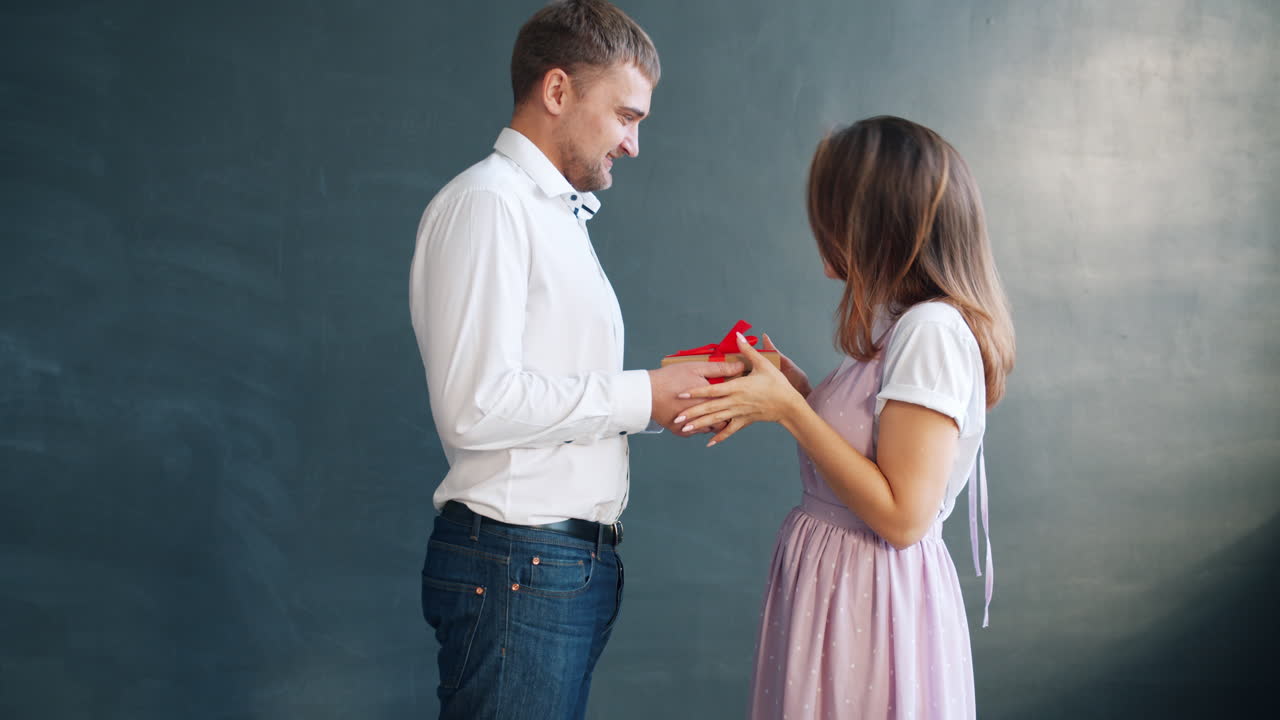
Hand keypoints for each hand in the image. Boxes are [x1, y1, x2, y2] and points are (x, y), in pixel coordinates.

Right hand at [648, 360, 744, 436]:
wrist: (646, 393)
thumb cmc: (670, 378)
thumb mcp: (696, 368)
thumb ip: (720, 368)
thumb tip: (740, 367)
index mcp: (709, 401)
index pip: (732, 408)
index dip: (736, 404)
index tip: (739, 398)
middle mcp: (701, 417)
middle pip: (723, 422)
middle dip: (726, 415)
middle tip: (728, 408)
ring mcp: (690, 426)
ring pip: (709, 429)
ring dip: (711, 422)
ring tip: (712, 413)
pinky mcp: (680, 431)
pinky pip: (694, 432)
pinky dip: (697, 426)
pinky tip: (697, 418)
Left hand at [675, 332, 806, 445]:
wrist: (788, 405)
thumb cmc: (777, 383)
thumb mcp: (763, 364)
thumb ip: (748, 350)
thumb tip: (738, 335)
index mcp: (738, 387)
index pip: (713, 390)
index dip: (697, 391)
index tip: (682, 393)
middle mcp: (736, 402)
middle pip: (710, 408)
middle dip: (693, 413)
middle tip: (677, 418)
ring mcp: (739, 413)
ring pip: (716, 420)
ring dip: (700, 425)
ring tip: (685, 429)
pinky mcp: (744, 421)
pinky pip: (729, 431)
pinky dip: (719, 437)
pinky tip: (708, 443)